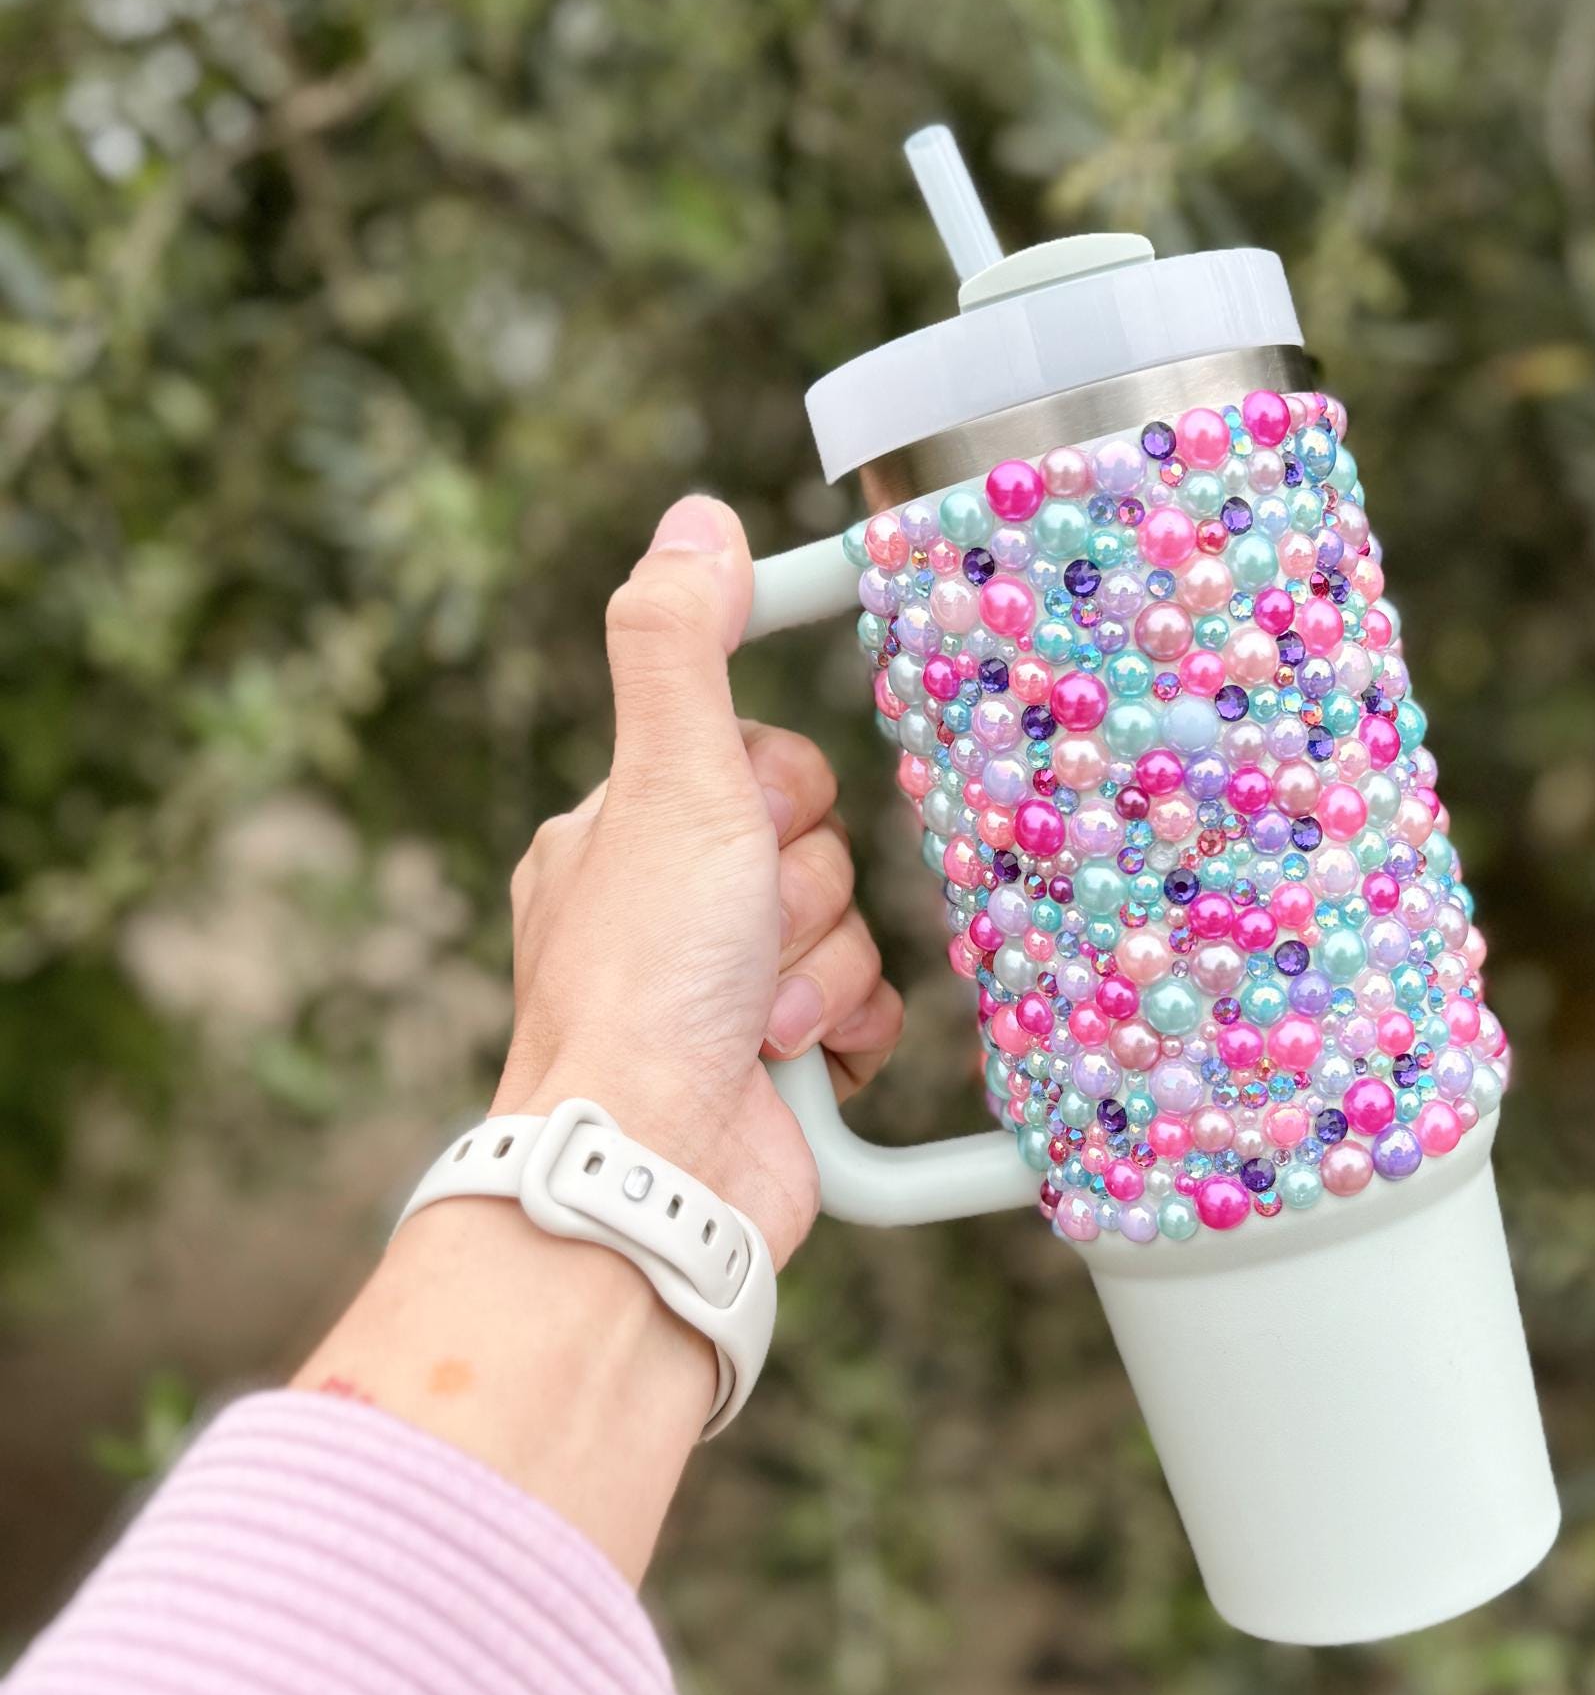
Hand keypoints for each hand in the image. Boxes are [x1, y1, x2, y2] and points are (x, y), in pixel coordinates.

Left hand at [496, 493, 903, 1264]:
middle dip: (797, 893)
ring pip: (846, 927)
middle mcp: (670, 909)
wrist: (652, 1172)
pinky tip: (794, 1065)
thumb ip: (680, 645)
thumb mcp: (664, 783)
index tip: (769, 817)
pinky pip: (870, 1012)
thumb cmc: (641, 985)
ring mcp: (724, 994)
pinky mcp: (780, 1069)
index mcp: (623, 833)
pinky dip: (845, 1037)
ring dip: (816, 974)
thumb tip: (698, 521)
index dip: (775, 789)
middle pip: (813, 840)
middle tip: (739, 937)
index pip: (756, 755)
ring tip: (752, 1022)